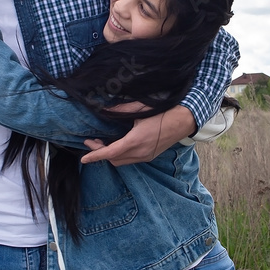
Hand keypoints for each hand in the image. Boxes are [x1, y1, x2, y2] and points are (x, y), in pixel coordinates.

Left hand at [81, 104, 195, 166]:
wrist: (185, 119)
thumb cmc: (163, 111)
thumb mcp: (140, 108)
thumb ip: (120, 109)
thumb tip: (103, 109)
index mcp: (136, 141)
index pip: (110, 152)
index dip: (95, 155)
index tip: (84, 158)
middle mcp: (141, 152)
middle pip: (114, 159)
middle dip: (100, 153)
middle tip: (91, 141)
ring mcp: (146, 156)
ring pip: (122, 161)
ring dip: (110, 155)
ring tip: (101, 143)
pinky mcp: (150, 156)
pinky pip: (130, 160)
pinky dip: (120, 155)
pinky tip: (116, 144)